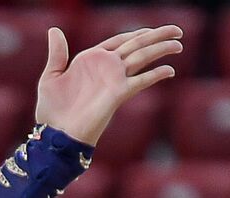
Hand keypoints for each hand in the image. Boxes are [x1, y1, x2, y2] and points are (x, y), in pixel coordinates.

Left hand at [35, 24, 182, 147]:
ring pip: (142, 58)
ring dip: (161, 49)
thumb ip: (57, 53)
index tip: (150, 29)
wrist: (55, 134)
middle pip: (136, 45)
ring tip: (178, 43)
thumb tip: (54, 29)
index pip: (119, 41)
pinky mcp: (118, 94)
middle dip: (156, 36)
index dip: (135, 33)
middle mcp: (106, 67)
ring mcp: (114, 80)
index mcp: (91, 60)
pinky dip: (155, 75)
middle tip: (178, 30)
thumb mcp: (51, 76)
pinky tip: (169, 71)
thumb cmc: (51, 110)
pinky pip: (141, 81)